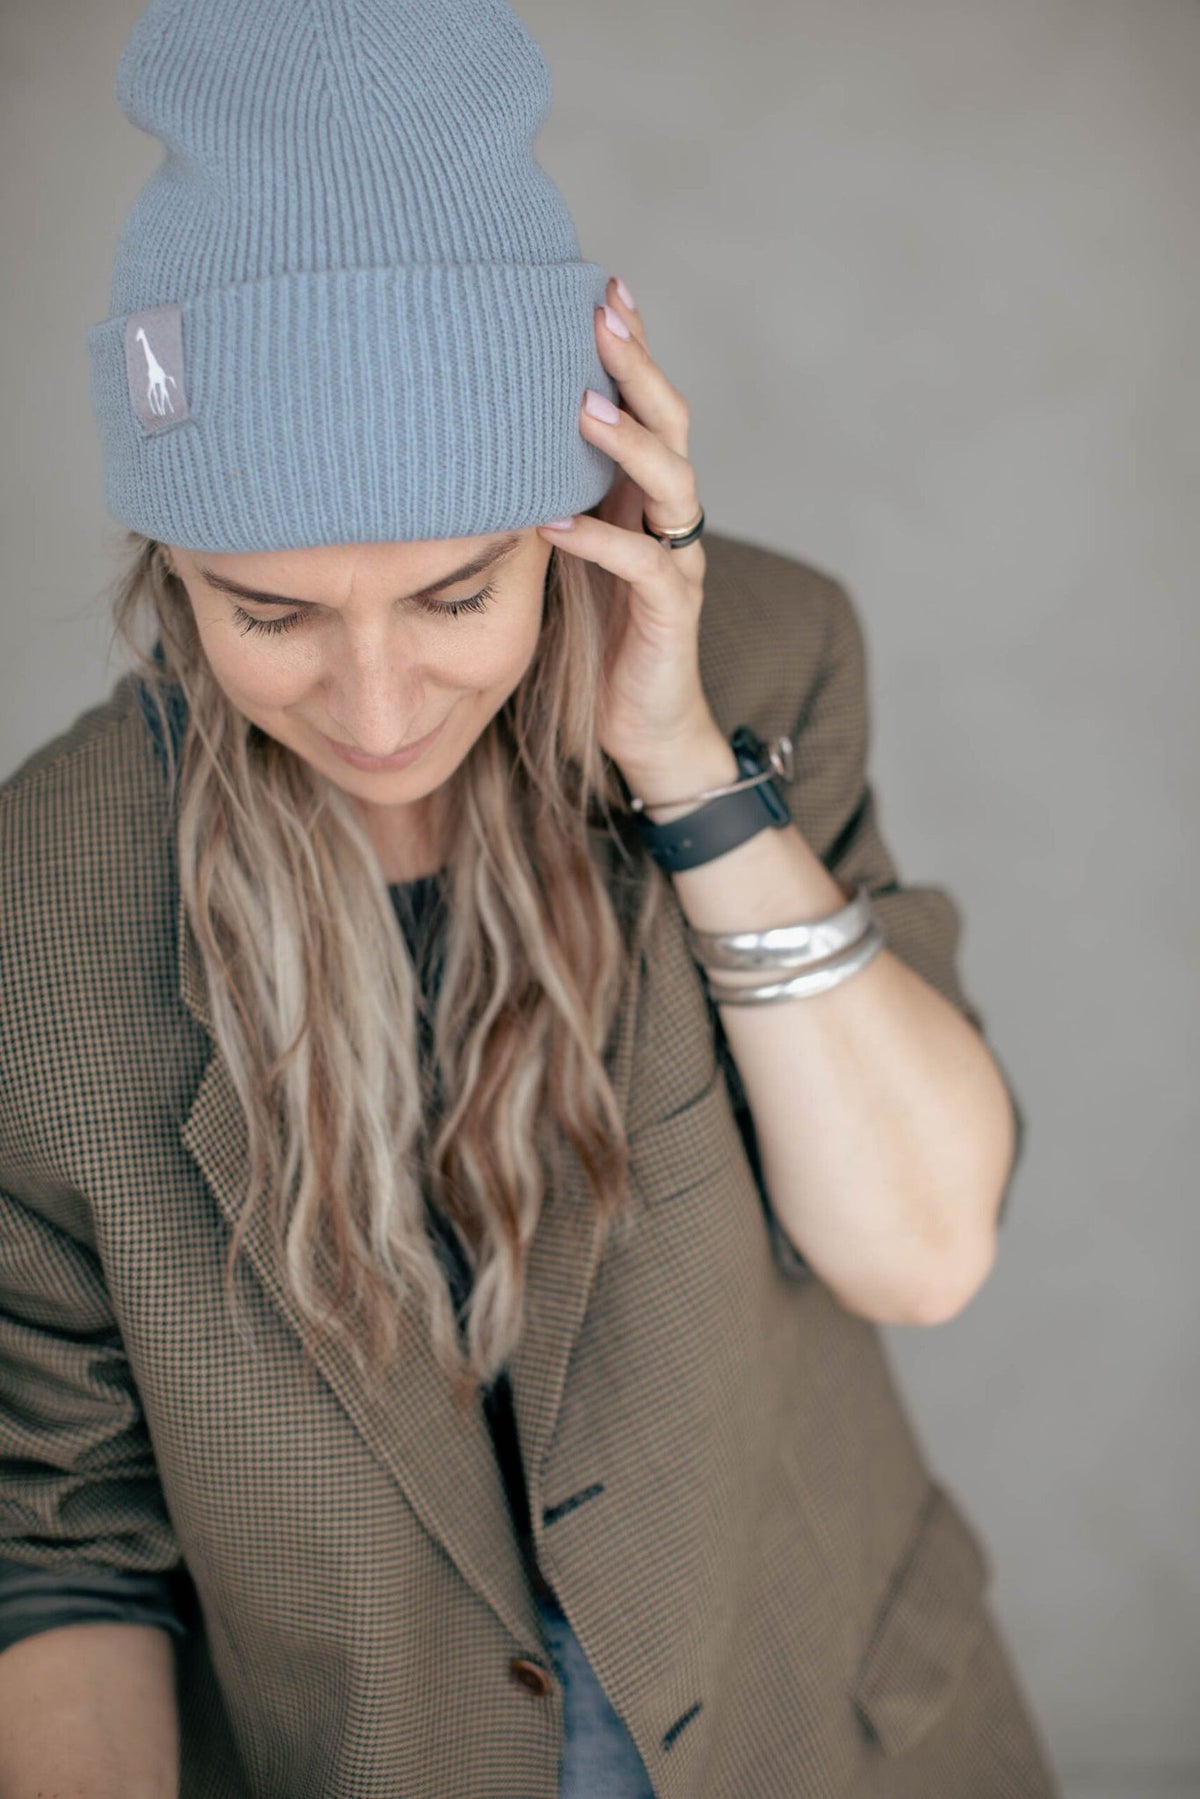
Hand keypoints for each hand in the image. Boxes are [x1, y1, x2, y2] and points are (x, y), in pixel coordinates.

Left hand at [537, 279, 720, 790]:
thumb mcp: (567, 551)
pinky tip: (555, 521)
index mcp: (645, 495)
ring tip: (582, 406)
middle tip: (603, 313)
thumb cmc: (599, 636)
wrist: (644, 725)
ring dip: (628, 441)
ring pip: (672, 484)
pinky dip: (600, 541)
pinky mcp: (670, 613)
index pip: (646, 405)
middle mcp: (671, 516)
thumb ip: (545, 496)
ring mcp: (678, 561)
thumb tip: (471, 442)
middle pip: (670, 423)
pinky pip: (644, 567)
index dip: (631, 347)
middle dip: (639, 366)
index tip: (600, 285)